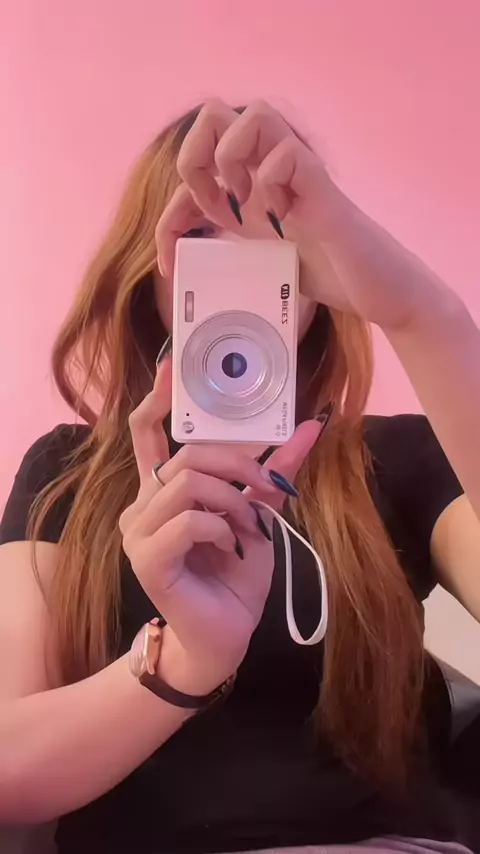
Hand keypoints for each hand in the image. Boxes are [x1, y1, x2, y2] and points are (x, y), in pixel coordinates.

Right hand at [119, 355, 321, 694]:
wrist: (225, 635)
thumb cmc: (236, 573)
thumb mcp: (260, 513)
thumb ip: (274, 472)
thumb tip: (309, 426)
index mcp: (163, 490)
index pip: (147, 433)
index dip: (157, 399)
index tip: (173, 365)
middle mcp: (142, 504)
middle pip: (185, 456)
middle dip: (236, 465)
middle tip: (267, 487)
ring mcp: (138, 532)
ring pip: (188, 483)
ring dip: (234, 502)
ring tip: (250, 529)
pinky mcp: (146, 558)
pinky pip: (190, 520)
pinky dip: (222, 529)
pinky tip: (233, 549)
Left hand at [156, 99, 437, 330]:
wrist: (378, 291)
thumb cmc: (329, 275)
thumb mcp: (264, 265)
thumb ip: (233, 253)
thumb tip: (188, 269)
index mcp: (252, 192)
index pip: (194, 174)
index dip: (170, 217)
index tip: (169, 266)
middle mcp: (272, 173)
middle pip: (217, 114)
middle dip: (196, 156)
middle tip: (210, 207)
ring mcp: (300, 175)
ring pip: (256, 113)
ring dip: (234, 157)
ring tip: (245, 205)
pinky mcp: (324, 189)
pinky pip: (288, 154)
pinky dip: (274, 185)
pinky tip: (285, 219)